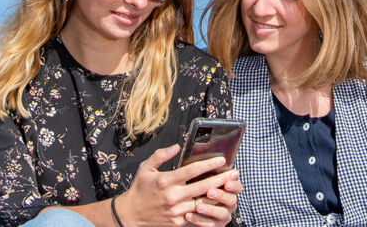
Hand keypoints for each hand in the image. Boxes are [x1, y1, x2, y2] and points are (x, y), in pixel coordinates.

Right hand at [115, 144, 234, 225]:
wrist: (131, 214)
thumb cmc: (140, 188)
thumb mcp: (146, 168)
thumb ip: (161, 155)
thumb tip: (177, 147)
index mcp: (165, 181)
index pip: (192, 170)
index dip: (209, 164)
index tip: (221, 159)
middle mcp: (172, 196)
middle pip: (203, 186)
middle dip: (222, 178)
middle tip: (235, 173)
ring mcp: (177, 211)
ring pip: (204, 202)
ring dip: (219, 194)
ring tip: (231, 186)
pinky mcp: (179, 222)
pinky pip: (198, 214)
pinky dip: (209, 207)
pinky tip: (219, 200)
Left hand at [185, 173, 241, 226]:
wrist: (189, 207)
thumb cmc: (198, 188)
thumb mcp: (203, 178)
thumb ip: (208, 171)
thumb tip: (213, 158)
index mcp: (229, 190)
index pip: (238, 187)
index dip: (234, 185)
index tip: (226, 182)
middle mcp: (229, 203)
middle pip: (231, 199)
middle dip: (220, 195)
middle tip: (209, 192)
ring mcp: (223, 215)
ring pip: (222, 213)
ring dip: (210, 209)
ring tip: (198, 206)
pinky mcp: (216, 225)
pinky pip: (210, 225)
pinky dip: (199, 220)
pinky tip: (188, 216)